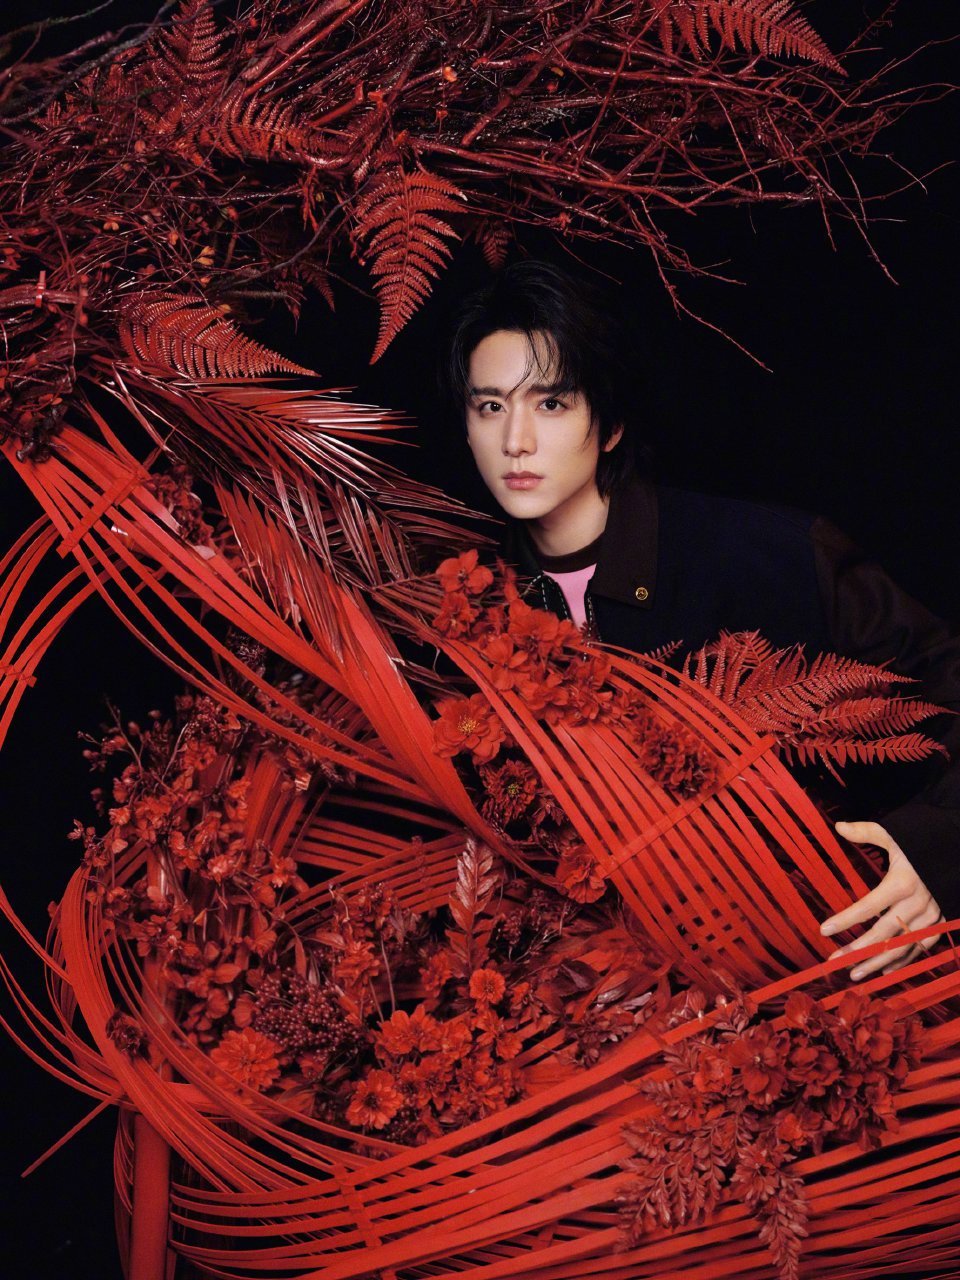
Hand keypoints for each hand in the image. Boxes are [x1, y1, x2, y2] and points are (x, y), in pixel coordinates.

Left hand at [820, 820, 942, 981]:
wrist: (957, 848)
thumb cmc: (923, 840)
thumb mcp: (896, 833)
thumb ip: (867, 832)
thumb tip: (838, 826)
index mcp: (903, 882)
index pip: (869, 906)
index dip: (846, 919)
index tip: (824, 930)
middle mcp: (918, 903)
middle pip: (885, 933)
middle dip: (858, 949)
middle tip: (834, 961)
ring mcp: (932, 916)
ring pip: (903, 946)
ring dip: (878, 962)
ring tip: (854, 973)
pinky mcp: (941, 922)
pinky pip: (921, 947)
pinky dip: (904, 960)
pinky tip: (885, 970)